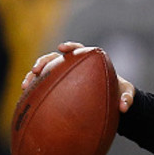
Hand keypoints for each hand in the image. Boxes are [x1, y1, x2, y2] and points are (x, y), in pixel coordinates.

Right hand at [21, 41, 135, 112]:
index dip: (70, 47)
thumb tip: (124, 107)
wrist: (111, 101)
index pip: (78, 50)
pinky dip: (34, 92)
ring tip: (25, 86)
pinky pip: (44, 88)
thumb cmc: (119, 93)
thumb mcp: (127, 94)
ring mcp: (63, 76)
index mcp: (89, 62)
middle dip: (44, 62)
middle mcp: (74, 66)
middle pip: (55, 59)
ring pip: (45, 73)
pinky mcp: (57, 87)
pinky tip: (26, 100)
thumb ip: (128, 98)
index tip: (63, 48)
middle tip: (36, 70)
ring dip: (33, 77)